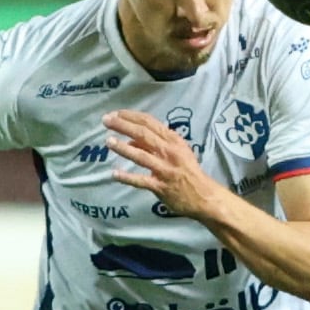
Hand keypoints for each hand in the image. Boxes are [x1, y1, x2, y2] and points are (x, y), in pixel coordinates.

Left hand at [102, 109, 223, 218]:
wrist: (204, 196)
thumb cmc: (188, 171)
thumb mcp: (176, 151)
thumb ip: (154, 144)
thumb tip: (130, 139)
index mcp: (173, 140)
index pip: (150, 123)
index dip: (131, 116)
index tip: (115, 113)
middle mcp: (169, 152)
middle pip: (143, 134)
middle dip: (123, 126)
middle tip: (106, 121)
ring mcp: (165, 169)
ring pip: (142, 156)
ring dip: (124, 148)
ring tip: (108, 142)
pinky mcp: (161, 186)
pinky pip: (142, 181)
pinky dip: (128, 177)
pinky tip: (114, 174)